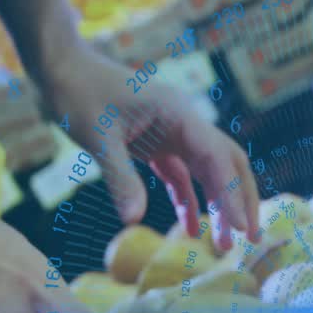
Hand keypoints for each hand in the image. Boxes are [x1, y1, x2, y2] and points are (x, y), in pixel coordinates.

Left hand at [43, 44, 259, 251]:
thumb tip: (133, 221)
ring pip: (209, 171)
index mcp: (178, 114)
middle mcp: (184, 122)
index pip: (218, 158)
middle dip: (241, 200)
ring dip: (219, 204)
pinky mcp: (157, 143)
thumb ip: (120, 179)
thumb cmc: (78, 94)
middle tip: (251, 238)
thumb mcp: (97, 139)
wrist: (62, 69)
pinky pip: (182, 175)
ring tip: (224, 242)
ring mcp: (172, 132)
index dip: (232, 194)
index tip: (241, 228)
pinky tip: (189, 229)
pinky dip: (188, 201)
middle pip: (227, 163)